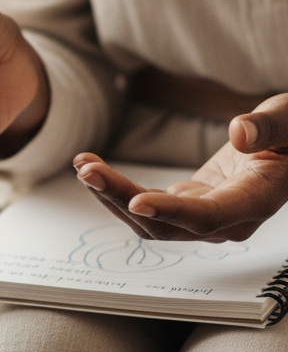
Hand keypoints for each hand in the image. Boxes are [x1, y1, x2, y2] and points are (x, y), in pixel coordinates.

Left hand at [74, 94, 287, 240]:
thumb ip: (268, 127)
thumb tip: (239, 133)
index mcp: (256, 200)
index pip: (210, 216)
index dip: (172, 212)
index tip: (137, 202)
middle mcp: (229, 221)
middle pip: (167, 224)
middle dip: (122, 198)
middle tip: (87, 170)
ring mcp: (206, 217)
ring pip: (150, 221)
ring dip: (111, 195)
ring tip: (83, 165)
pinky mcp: (189, 206)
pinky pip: (147, 208)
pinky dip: (117, 190)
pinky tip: (92, 169)